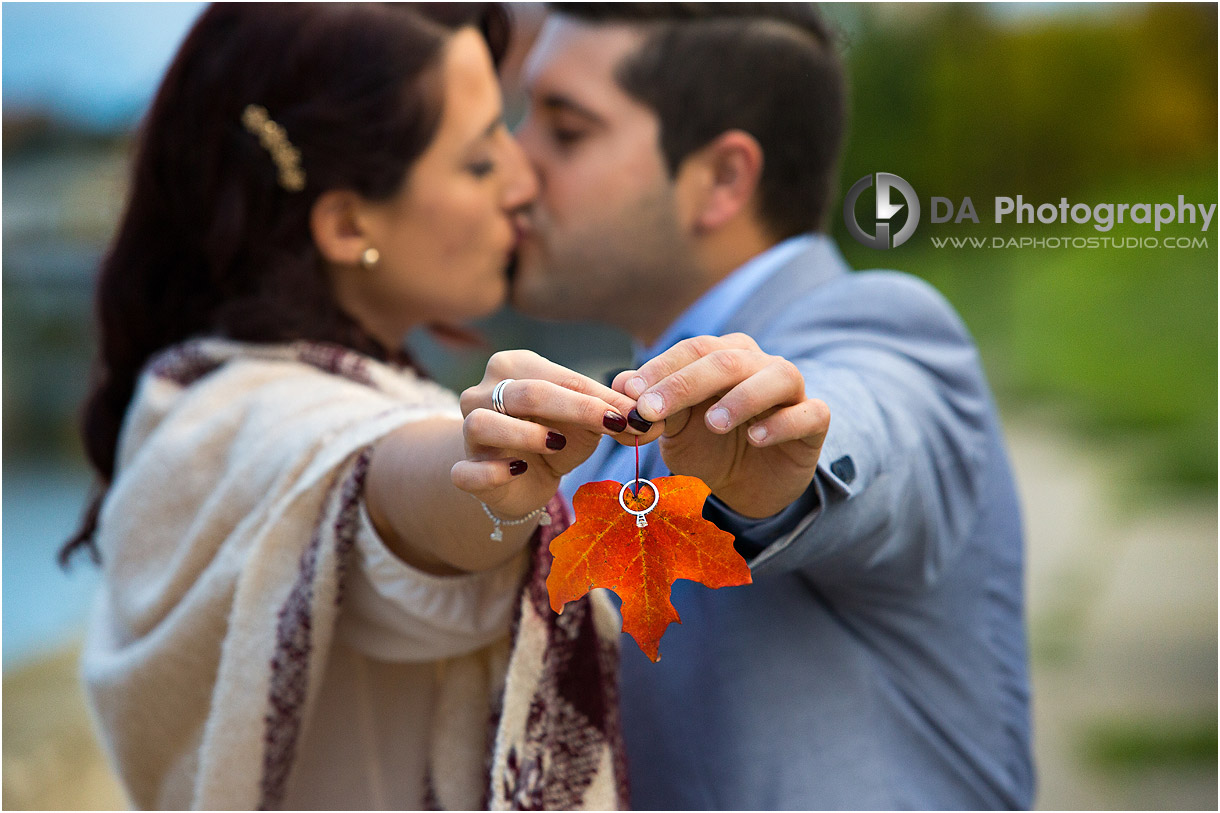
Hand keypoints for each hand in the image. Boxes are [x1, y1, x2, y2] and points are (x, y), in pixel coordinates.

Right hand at [451, 350, 648, 519]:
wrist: (524, 479)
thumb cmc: (555, 437)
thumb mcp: (588, 423)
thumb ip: (617, 416)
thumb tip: (653, 422)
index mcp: (514, 367)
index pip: (560, 378)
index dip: (600, 397)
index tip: (636, 414)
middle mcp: (482, 392)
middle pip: (526, 393)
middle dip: (576, 409)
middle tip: (615, 425)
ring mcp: (466, 431)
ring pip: (482, 423)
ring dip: (524, 434)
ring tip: (557, 444)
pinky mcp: (463, 469)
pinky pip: (466, 470)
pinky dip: (492, 471)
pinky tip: (519, 471)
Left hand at [614, 334, 828, 517]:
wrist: (747, 485)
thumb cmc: (709, 446)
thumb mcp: (675, 430)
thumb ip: (654, 408)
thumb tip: (621, 387)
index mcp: (724, 356)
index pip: (693, 350)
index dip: (661, 368)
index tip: (630, 392)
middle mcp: (759, 364)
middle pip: (726, 360)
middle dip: (685, 383)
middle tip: (653, 409)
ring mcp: (791, 391)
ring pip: (777, 377)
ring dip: (741, 398)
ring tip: (713, 422)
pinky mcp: (814, 422)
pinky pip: (808, 413)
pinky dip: (782, 424)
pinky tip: (756, 439)